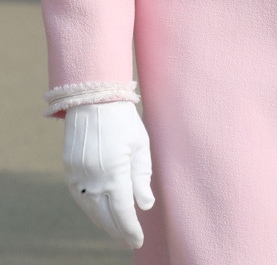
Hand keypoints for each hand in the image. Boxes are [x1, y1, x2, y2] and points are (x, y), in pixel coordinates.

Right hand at [63, 102, 153, 248]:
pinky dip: (90, 209)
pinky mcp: (69, 169)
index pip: (123, 212)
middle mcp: (92, 179)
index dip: (131, 229)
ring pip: (90, 210)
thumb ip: (142, 176)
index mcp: (113, 173)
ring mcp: (77, 176)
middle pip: (105, 216)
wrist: (92, 98)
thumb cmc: (122, 119)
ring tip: (116, 231)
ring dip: (103, 223)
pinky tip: (99, 213)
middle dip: (118, 231)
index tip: (138, 240)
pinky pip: (80, 197)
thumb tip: (145, 205)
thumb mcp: (140, 144)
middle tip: (129, 241)